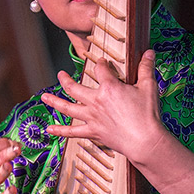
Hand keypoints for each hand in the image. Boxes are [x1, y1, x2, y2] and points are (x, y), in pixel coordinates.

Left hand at [40, 49, 163, 164]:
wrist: (145, 141)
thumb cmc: (147, 115)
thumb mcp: (148, 87)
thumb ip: (146, 68)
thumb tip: (149, 52)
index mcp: (109, 88)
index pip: (101, 69)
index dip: (101, 63)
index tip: (102, 62)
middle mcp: (96, 101)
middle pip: (75, 88)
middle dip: (65, 79)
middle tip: (60, 74)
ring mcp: (92, 117)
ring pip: (68, 108)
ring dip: (54, 101)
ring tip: (44, 97)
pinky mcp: (93, 132)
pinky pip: (72, 132)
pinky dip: (60, 131)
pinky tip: (49, 129)